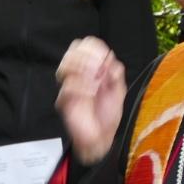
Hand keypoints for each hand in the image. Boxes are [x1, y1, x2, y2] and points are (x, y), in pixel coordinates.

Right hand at [56, 37, 126, 165]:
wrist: (102, 137)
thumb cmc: (108, 115)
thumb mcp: (119, 90)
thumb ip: (115, 73)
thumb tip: (109, 58)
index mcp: (91, 71)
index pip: (83, 47)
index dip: (92, 47)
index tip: (104, 57)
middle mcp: (78, 76)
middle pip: (71, 53)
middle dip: (87, 57)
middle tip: (99, 69)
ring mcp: (69, 87)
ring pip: (65, 66)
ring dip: (82, 70)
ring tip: (95, 82)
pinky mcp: (64, 101)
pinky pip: (68, 86)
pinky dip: (82, 87)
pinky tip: (91, 93)